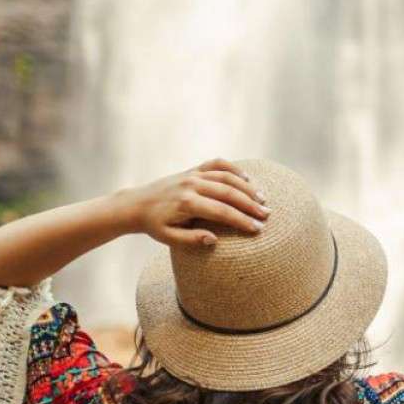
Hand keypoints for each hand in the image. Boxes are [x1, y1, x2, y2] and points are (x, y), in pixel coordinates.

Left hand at [120, 161, 267, 249]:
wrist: (137, 204)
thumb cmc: (154, 225)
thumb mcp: (168, 238)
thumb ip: (191, 240)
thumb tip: (214, 240)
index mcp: (186, 203)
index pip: (221, 211)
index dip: (241, 220)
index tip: (257, 229)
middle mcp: (191, 185)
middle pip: (228, 192)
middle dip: (250, 204)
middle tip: (267, 214)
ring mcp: (192, 175)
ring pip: (226, 177)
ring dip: (247, 187)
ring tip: (262, 199)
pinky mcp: (192, 170)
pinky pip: (216, 164)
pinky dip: (233, 168)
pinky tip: (247, 177)